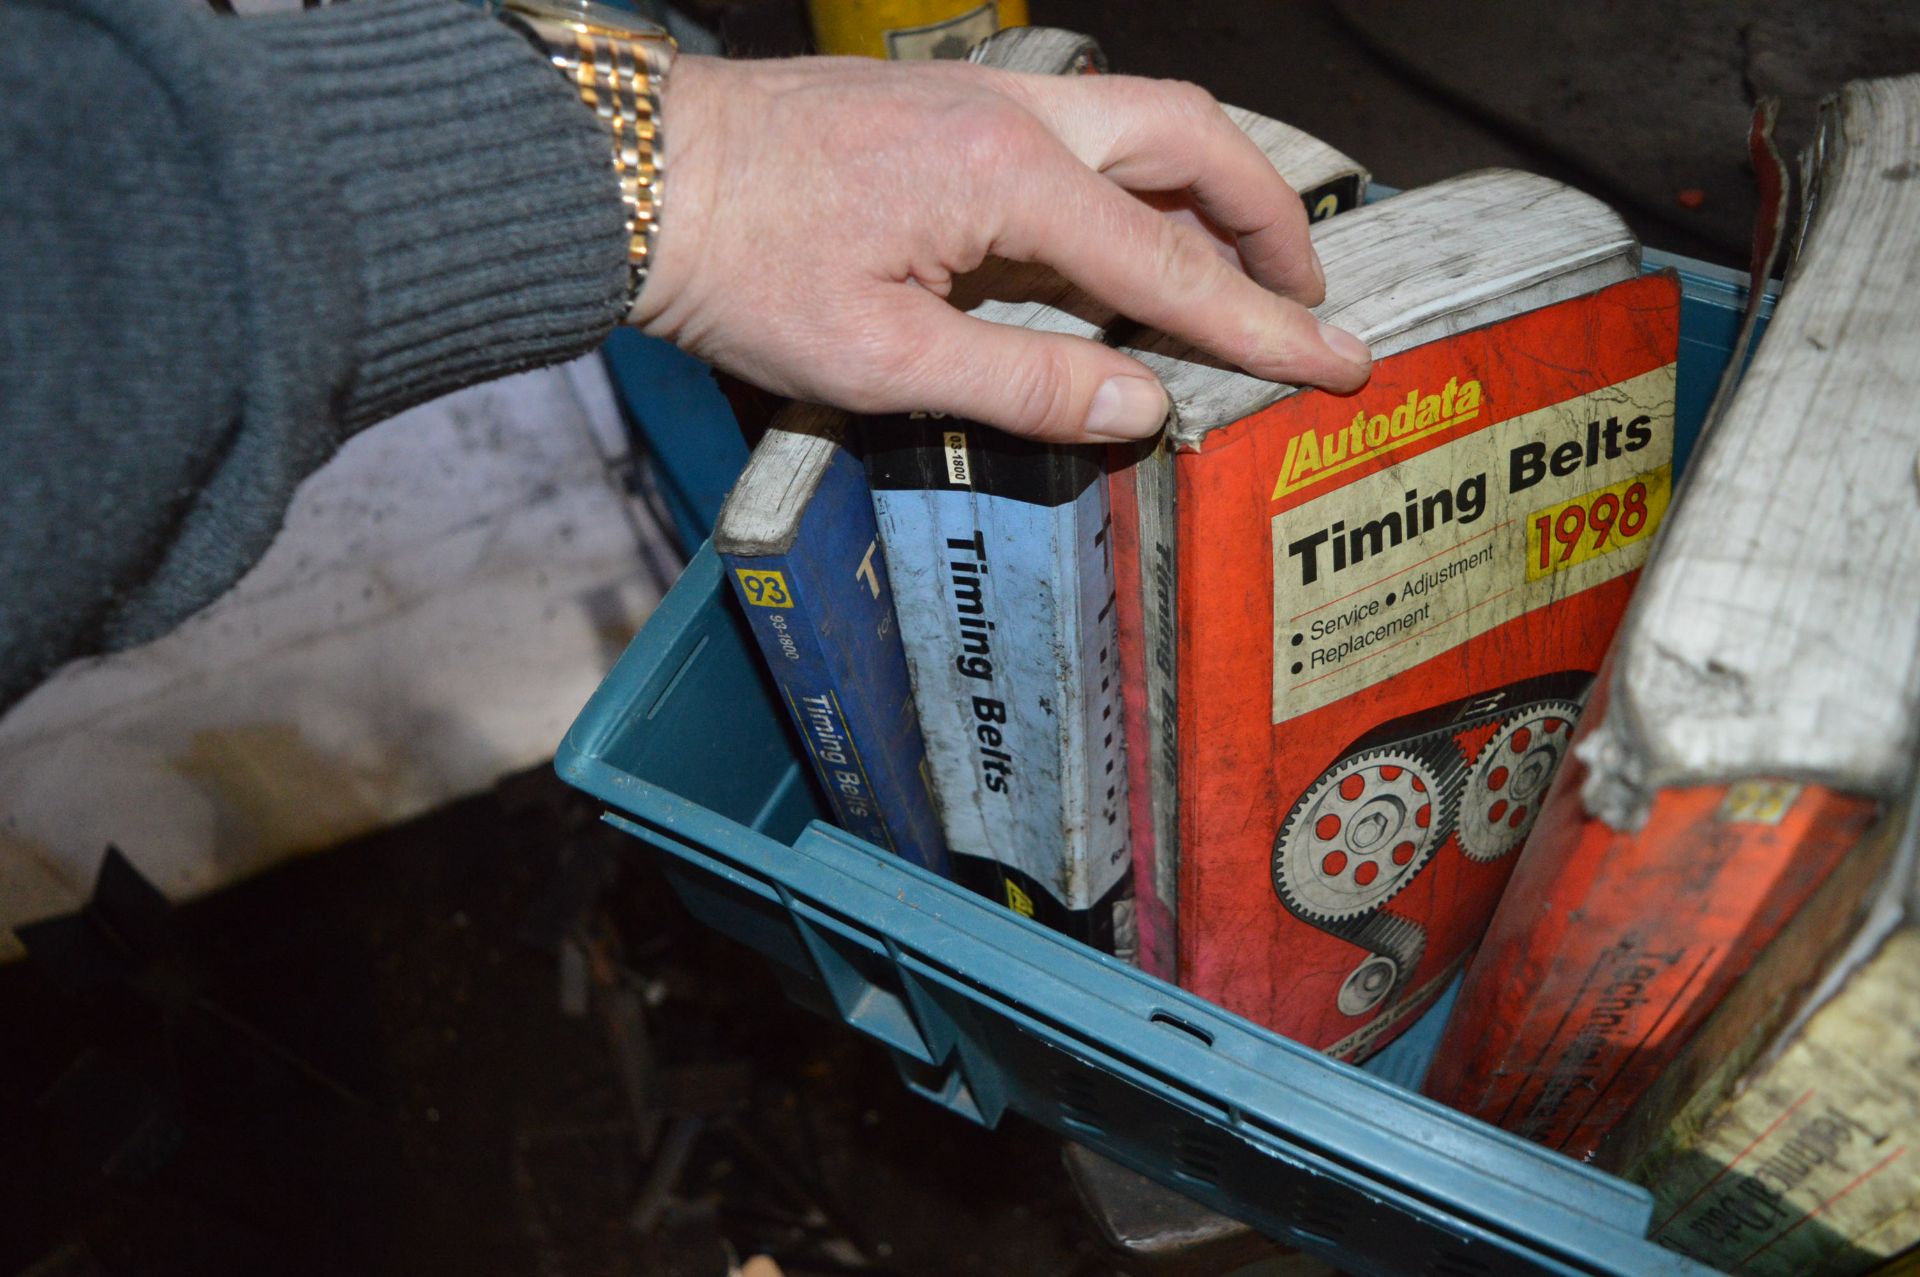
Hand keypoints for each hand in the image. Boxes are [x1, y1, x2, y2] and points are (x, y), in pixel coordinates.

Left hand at [632, 55, 1372, 443]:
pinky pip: (1082, 128)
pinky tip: (1133, 232)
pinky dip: (1140, 177)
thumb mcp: (882, 360)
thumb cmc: (737, 267)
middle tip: (1307, 295)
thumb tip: (1144, 405)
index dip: (1262, 324)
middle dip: (1266, 217)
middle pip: (1190, 141)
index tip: (1338, 360)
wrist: (634, 176)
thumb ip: (1026, 381)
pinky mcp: (946, 105)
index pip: (1171, 262)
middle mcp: (1014, 116)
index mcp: (1008, 179)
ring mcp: (980, 97)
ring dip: (1210, 186)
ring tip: (1242, 265)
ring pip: (1142, 119)